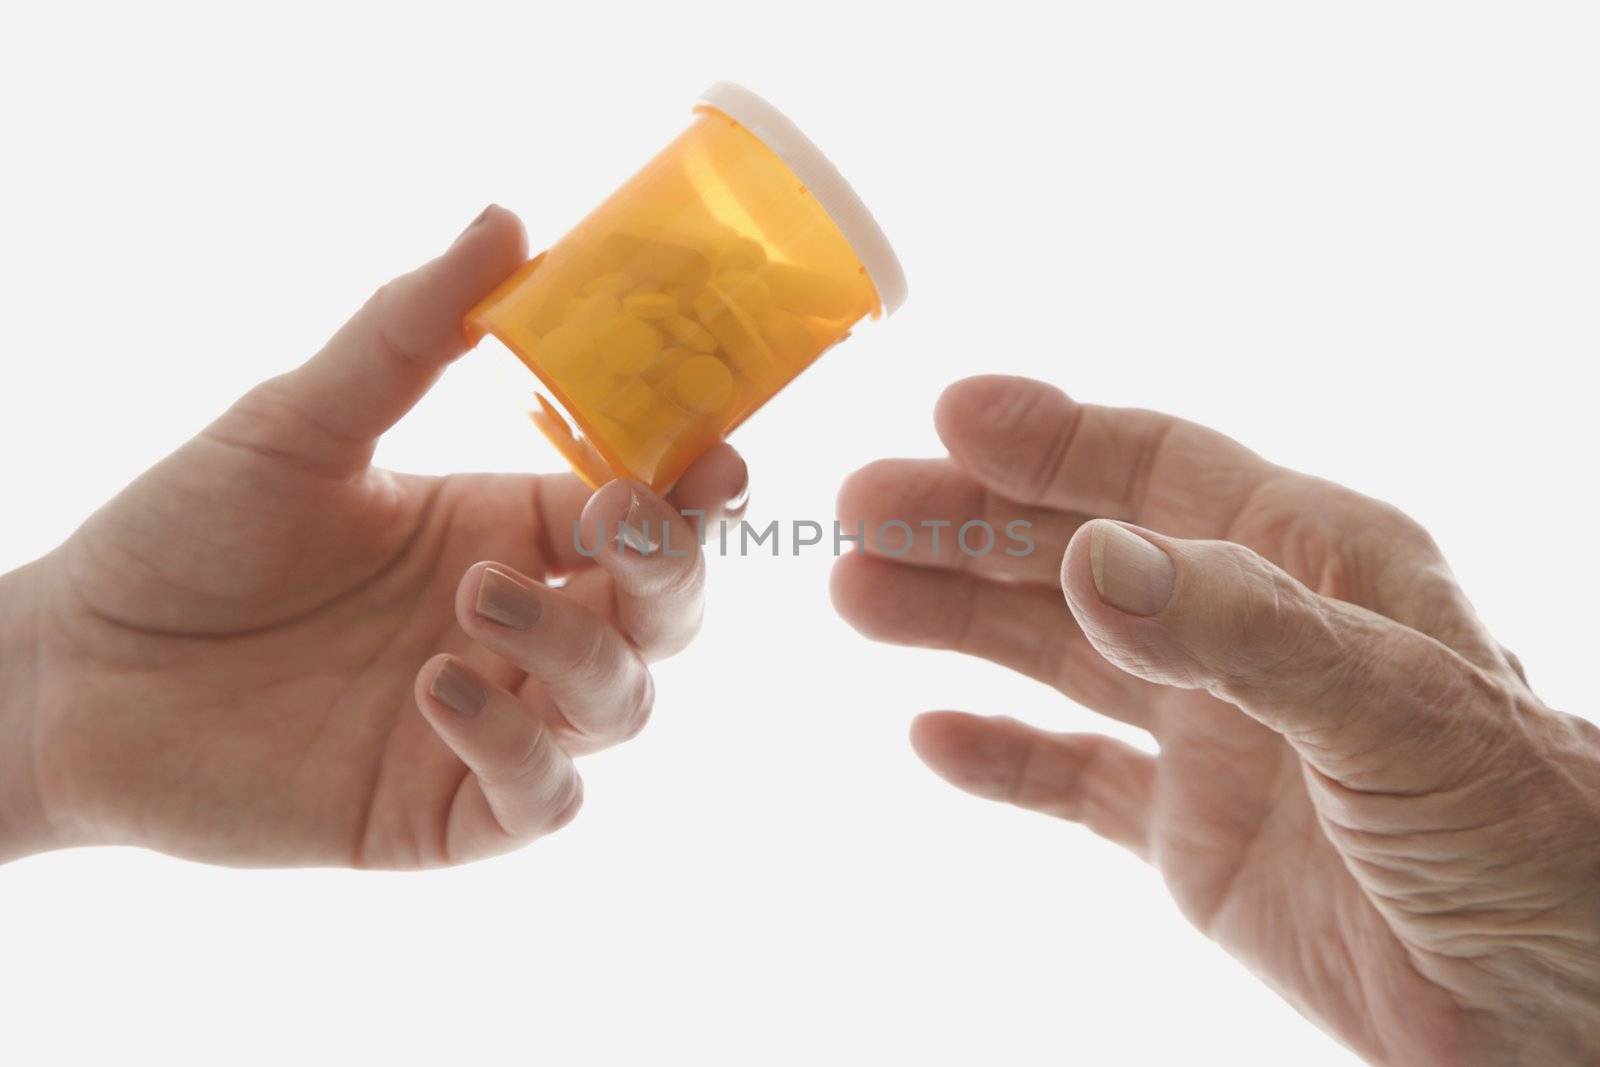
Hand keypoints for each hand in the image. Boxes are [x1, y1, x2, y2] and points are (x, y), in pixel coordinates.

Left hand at [0, 206, 746, 868]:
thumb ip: (407, 333)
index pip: (642, 510)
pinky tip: (440, 690)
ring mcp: (491, 721)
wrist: (76, 671)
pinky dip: (519, 748)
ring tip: (473, 598)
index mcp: (502, 527)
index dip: (693, 490)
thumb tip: (505, 221)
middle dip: (671, 571)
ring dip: (583, 651)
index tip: (712, 459)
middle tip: (622, 523)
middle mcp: (517, 623)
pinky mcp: (443, 812)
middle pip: (664, 613)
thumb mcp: (299, 421)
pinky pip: (542, 799)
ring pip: (623, 705)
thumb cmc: (185, 535)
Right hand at [833, 375, 1599, 1064]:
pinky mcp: (1191, 833)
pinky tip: (933, 736)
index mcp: (1310, 562)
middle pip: (1081, 551)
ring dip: (957, 621)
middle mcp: (1247, 629)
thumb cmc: (1518, 829)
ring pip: (1060, 654)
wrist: (1553, 1005)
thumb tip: (1085, 557)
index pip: (1160, 468)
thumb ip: (1236, 628)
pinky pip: (1074, 780)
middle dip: (968, 525)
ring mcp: (1214, 731)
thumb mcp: (1391, 705)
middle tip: (858, 507)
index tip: (951, 416)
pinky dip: (1003, 756)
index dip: (1055, 438)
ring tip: (856, 596)